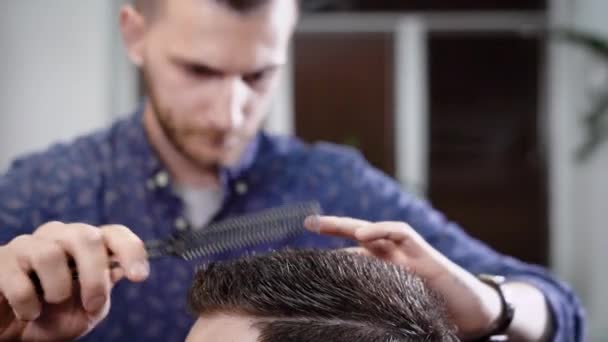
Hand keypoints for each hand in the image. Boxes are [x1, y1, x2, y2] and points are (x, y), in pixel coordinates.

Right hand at [0, 222, 148, 340]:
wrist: (13, 335)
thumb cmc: (53, 318)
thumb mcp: (87, 310)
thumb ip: (104, 288)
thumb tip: (118, 270)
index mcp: (86, 246)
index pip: (114, 234)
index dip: (130, 250)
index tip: (139, 277)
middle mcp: (59, 237)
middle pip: (86, 237)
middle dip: (95, 274)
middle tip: (92, 304)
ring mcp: (28, 246)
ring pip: (50, 254)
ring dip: (57, 290)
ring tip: (49, 305)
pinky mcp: (1, 262)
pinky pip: (19, 279)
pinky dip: (28, 304)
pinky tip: (27, 312)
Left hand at [305, 216, 502, 337]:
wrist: (475, 316)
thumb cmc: (438, 317)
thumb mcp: (396, 310)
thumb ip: (371, 306)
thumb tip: (339, 320)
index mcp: (385, 274)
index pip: (353, 259)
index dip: (330, 257)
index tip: (302, 259)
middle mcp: (394, 260)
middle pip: (359, 237)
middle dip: (333, 227)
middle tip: (308, 222)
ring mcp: (409, 254)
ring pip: (374, 229)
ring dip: (347, 224)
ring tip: (320, 224)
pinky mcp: (426, 253)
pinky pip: (401, 232)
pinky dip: (381, 230)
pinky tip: (362, 235)